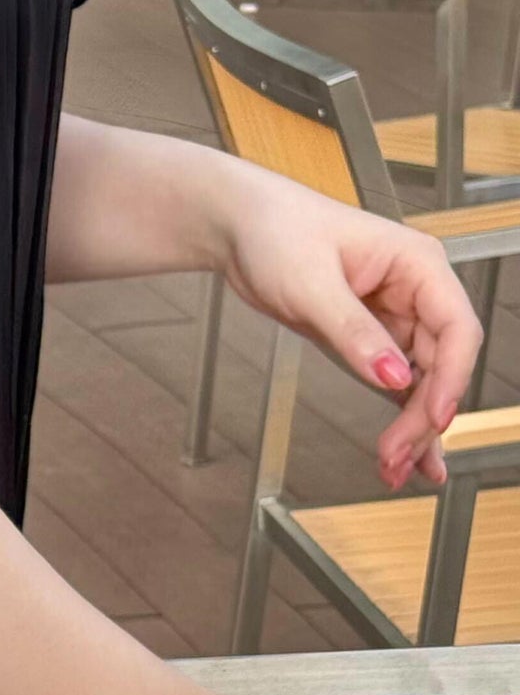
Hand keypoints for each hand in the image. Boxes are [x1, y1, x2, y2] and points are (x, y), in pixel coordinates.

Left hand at [213, 169, 481, 488]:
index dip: (451, 379)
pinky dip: (399, 417)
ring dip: (412, 426)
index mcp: (418, 265)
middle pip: (442, 364)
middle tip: (395, 457)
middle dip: (423, 415)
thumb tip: (393, 377)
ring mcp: (395, 316)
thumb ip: (354, 333)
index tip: (432, 418)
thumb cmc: (275, 230)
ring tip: (394, 469)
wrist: (237, 225)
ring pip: (422, 381)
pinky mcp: (370, 337)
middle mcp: (415, 291)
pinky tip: (405, 455)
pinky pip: (397, 383)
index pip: (457, 330)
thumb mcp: (311, 285)